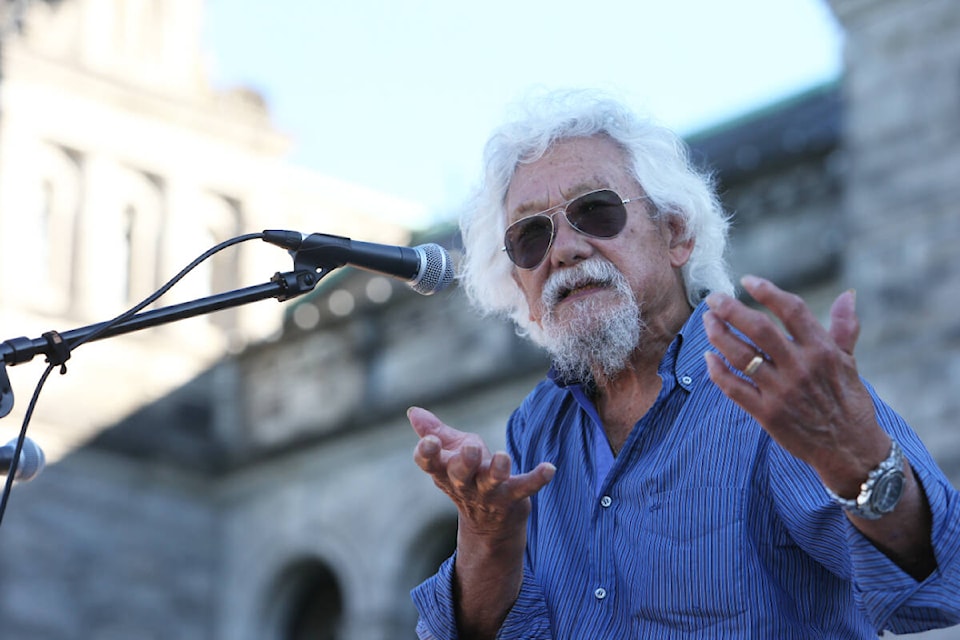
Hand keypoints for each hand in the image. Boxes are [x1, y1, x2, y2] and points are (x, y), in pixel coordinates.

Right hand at [408, 406, 554, 542]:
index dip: (427, 453)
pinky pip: (526, 487)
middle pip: (459, 474)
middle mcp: (465, 484)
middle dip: (465, 461)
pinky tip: (549, 468)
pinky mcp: (513, 496)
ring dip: (497, 470)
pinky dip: (538, 479)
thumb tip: (413, 411)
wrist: (490, 523)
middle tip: (471, 448)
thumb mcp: (449, 454)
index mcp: (444, 471)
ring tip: (504, 457)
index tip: (429, 441)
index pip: (429, 464)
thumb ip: (433, 432)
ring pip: (491, 482)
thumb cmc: (467, 476)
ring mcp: (490, 492)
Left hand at [702, 275, 888, 494]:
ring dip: (719, 335)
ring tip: (707, 322)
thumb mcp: (850, 363)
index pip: (791, 310)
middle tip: (714, 300)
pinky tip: (708, 357)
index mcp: (821, 350)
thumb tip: (847, 296)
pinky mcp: (767, 413)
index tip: (747, 281)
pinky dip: (717, 371)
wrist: (850, 449)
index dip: (767, 291)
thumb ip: (843, 328)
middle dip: (731, 310)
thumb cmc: (849, 401)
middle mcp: (800, 367)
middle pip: (759, 329)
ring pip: (741, 356)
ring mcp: (781, 391)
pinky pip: (734, 388)